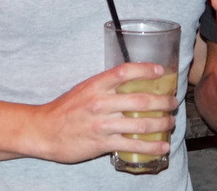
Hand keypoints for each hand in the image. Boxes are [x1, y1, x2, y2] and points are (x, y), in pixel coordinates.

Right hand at [27, 62, 177, 163]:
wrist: (44, 131)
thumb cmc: (65, 109)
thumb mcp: (84, 89)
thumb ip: (106, 85)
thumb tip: (131, 81)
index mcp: (96, 85)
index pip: (124, 72)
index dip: (146, 69)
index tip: (162, 71)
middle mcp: (100, 103)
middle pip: (140, 100)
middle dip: (163, 102)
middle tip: (173, 102)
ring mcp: (102, 124)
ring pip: (140, 124)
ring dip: (161, 124)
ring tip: (170, 123)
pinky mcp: (102, 143)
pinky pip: (132, 145)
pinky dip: (151, 146)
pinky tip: (162, 146)